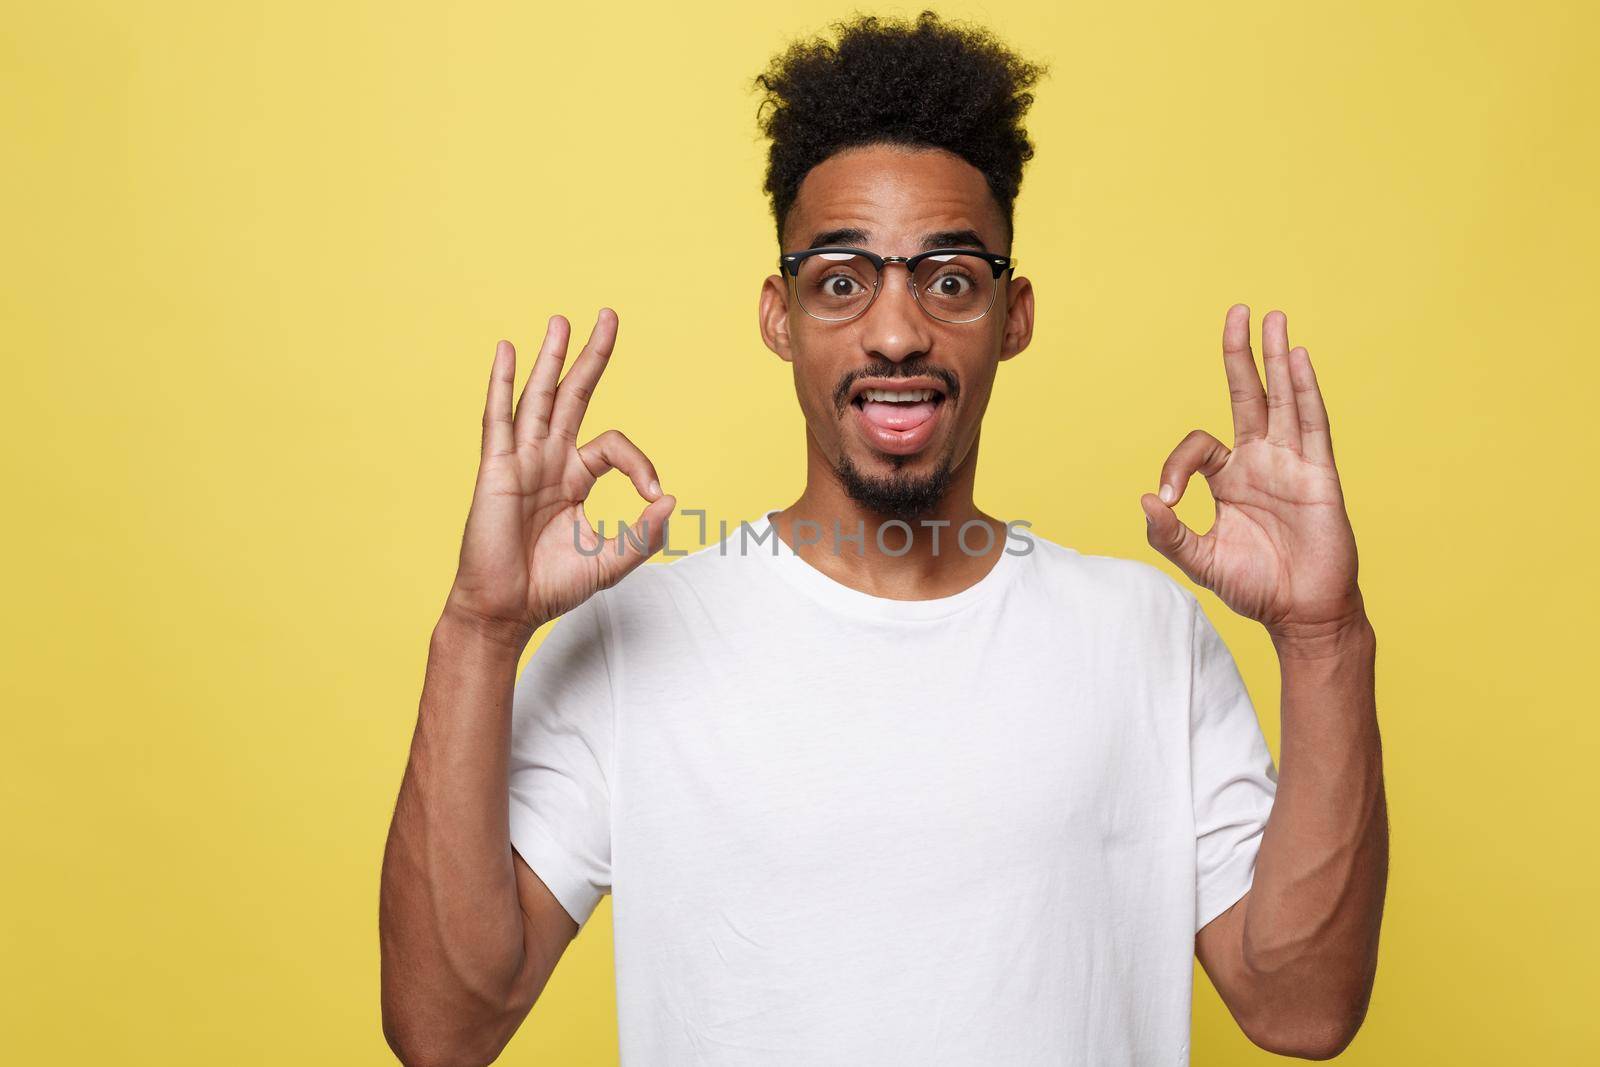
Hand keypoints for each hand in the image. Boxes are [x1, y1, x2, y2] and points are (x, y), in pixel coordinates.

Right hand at [443, 309, 675, 647]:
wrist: (506, 610)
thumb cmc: (551, 587)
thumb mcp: (611, 561)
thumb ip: (644, 534)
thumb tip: (670, 500)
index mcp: (574, 479)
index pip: (613, 446)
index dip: (640, 463)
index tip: (653, 494)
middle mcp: (548, 461)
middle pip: (573, 396)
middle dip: (591, 357)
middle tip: (608, 316)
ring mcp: (521, 461)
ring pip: (539, 398)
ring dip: (551, 358)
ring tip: (562, 320)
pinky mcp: (497, 470)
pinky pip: (499, 419)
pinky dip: (503, 384)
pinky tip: (508, 351)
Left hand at [1140, 305, 1362, 642]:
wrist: (1300, 613)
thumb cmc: (1254, 587)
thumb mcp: (1199, 561)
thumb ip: (1169, 534)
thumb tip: (1144, 501)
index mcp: (1230, 479)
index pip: (1200, 445)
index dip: (1176, 465)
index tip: (1167, 498)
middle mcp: (1262, 462)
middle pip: (1249, 396)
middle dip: (1241, 354)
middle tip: (1238, 311)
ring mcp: (1293, 465)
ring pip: (1283, 400)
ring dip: (1277, 359)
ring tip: (1272, 318)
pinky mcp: (1319, 476)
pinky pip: (1312, 426)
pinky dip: (1304, 391)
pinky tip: (1297, 359)